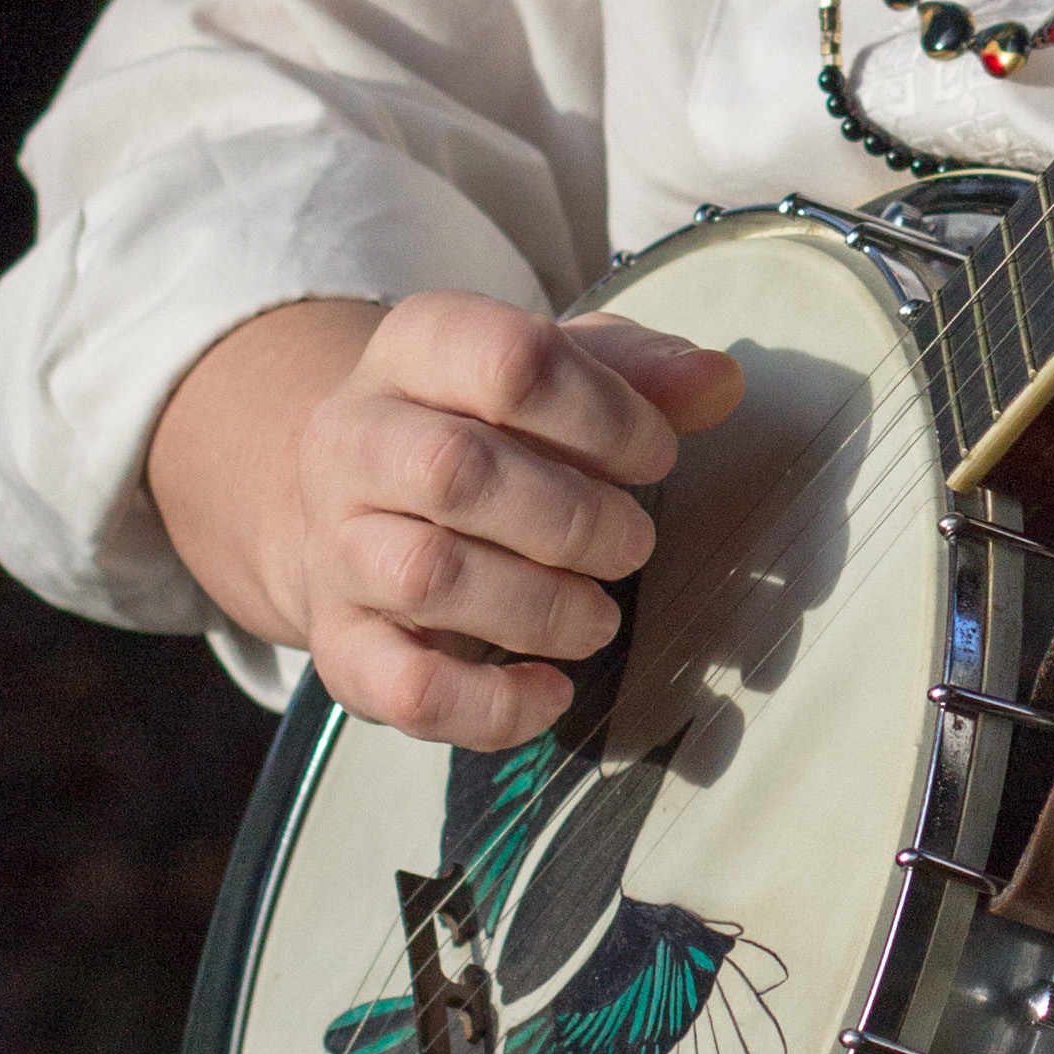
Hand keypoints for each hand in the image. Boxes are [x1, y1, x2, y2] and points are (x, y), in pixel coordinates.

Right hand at [146, 290, 744, 748]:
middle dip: (573, 518)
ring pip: (425, 576)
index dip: (605, 415)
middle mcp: (353, 441)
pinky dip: (489, 705)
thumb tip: (718, 383)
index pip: (507, 361)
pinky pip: (402, 686)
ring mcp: (334, 545)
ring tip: (601, 618)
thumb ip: (639, 370)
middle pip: (453, 470)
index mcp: (416, 348)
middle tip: (635, 544)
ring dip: (539, 608)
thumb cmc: (485, 422)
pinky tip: (551, 693)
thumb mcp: (558, 370)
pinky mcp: (338, 642)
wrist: (358, 497)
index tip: (657, 458)